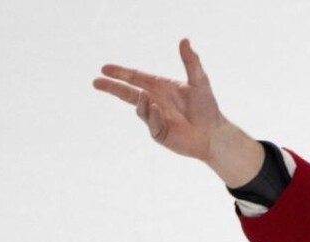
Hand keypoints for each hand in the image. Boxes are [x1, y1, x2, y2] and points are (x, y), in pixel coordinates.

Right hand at [93, 39, 262, 185]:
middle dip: (112, 87)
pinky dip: (153, 116)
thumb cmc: (208, 108)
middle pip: (128, 93)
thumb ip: (191, 61)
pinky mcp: (158, 133)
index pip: (136, 78)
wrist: (213, 134)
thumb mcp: (199, 81)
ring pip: (139, 108)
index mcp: (161, 87)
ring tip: (148, 99)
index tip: (105, 68)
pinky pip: (151, 123)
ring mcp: (155, 118)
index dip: (121, 72)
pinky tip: (159, 111)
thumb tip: (184, 40)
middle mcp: (155, 101)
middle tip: (96, 82)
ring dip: (141, 103)